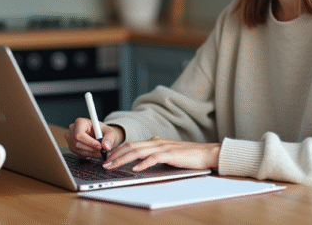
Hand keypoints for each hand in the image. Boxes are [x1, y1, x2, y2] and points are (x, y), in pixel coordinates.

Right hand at [65, 118, 124, 157]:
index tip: (99, 145)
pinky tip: (95, 152)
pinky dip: (88, 154)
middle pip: (78, 143)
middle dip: (91, 148)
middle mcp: (73, 129)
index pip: (79, 134)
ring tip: (100, 151)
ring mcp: (70, 138)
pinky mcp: (72, 146)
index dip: (89, 142)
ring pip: (78, 150)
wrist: (100, 135)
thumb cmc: (103, 131)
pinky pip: (78, 154)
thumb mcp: (110, 132)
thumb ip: (110, 138)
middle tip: (102, 150)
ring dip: (91, 153)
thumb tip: (106, 146)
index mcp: (80, 122)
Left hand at [103, 136, 220, 171]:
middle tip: (105, 163)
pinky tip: (135, 169)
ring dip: (123, 159)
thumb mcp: (168, 153)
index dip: (119, 151)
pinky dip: (143, 164)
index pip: (133, 144)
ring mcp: (164, 147)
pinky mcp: (171, 154)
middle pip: (132, 146)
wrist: (206, 153)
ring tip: (113, 165)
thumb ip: (156, 153)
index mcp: (156, 141)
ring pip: (138, 151)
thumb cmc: (189, 155)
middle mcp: (158, 142)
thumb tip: (141, 160)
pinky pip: (154, 158)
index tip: (108, 159)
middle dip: (116, 155)